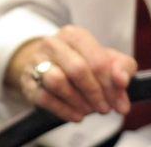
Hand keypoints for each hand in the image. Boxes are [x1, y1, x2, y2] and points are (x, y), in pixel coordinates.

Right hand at [4, 25, 137, 122]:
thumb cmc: (83, 62)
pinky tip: (77, 116)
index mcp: (74, 35)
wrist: (48, 65)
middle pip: (77, 70)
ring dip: (78, 101)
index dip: (111, 85)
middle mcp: (53, 44)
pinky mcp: (28, 81)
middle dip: (95, 93)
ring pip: (57, 82)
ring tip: (89, 110)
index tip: (119, 103)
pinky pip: (44, 98)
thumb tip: (122, 81)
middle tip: (105, 109)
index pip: (97, 60)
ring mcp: (37, 62)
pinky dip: (64, 111)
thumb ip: (123, 67)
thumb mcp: (107, 59)